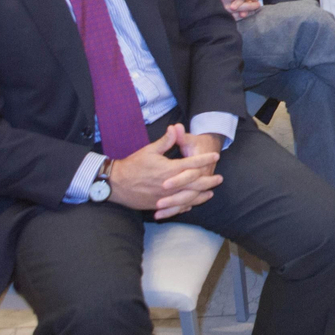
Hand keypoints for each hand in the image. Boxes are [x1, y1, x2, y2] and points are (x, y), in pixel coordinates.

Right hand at [107, 128, 222, 218]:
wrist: (115, 184)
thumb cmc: (132, 165)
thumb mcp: (149, 150)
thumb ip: (165, 141)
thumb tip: (175, 127)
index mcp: (169, 169)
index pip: (192, 164)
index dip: (205, 159)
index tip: (215, 156)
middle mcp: (169, 185)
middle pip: (195, 183)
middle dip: (209, 180)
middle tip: (220, 178)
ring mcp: (164, 197)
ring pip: (188, 197)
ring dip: (201, 195)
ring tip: (211, 192)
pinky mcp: (158, 205)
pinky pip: (176, 206)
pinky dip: (186, 205)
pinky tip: (193, 203)